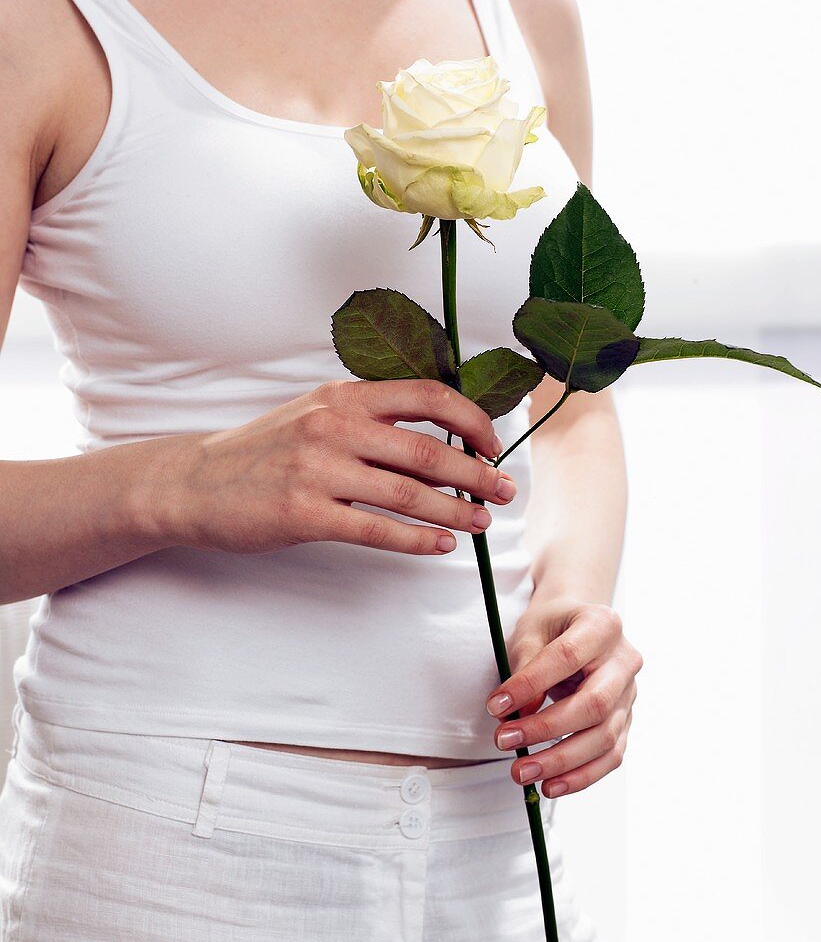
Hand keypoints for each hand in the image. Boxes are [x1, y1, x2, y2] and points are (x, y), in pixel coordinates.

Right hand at [150, 378, 517, 555]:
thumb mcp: (315, 414)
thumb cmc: (264, 450)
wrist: (193, 482)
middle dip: (477, 473)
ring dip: (456, 511)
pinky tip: (441, 546)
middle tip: (505, 491)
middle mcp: (334, 426)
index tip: (494, 444)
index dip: (472, 420)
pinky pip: (377, 531)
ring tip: (482, 523)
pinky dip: (417, 540)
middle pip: (429, 450)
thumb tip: (441, 440)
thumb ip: (370, 418)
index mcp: (343, 395)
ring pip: (409, 494)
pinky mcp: (304, 514)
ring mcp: (318, 470)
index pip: (428, 396)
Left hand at [485, 596, 642, 796]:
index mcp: (602, 626)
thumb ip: (525, 667)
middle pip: (594, 704)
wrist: (578, 625)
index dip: (530, 684)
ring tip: (522, 773)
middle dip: (545, 729)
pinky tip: (551, 785)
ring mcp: (630, 694)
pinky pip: (610, 756)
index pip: (567, 657)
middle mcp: (625, 661)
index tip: (495, 705)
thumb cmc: (551, 626)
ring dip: (561, 762)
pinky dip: (581, 776)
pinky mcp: (626, 721)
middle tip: (504, 741)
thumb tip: (518, 714)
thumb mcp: (531, 631)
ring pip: (604, 738)